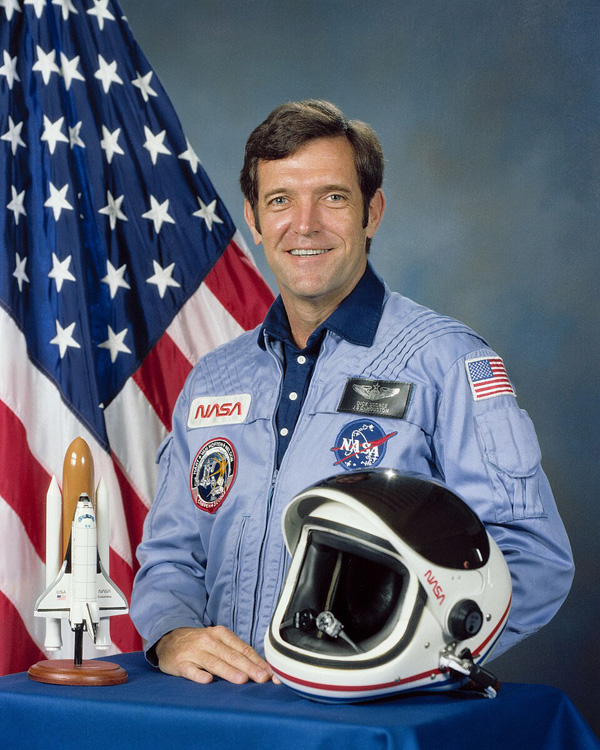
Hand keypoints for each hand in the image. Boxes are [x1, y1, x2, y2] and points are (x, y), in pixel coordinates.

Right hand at [155, 626, 275, 684]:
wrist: (169, 640)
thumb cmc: (200, 644)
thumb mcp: (218, 642)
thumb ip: (236, 654)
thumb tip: (262, 669)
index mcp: (221, 634)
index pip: (243, 649)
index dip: (257, 662)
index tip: (270, 674)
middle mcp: (209, 640)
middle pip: (231, 655)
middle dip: (248, 667)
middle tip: (262, 678)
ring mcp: (194, 651)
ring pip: (214, 662)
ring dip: (228, 671)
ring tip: (242, 680)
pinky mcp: (180, 663)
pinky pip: (190, 669)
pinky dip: (198, 674)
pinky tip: (207, 681)